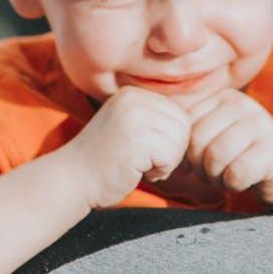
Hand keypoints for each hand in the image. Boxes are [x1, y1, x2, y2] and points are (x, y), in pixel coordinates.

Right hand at [62, 87, 192, 208]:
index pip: (178, 113)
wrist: (71, 180)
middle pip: (183, 125)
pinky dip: (161, 170)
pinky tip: (138, 171)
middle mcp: (133, 99)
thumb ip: (156, 121)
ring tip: (141, 165)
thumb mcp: (130, 128)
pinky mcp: (135, 138)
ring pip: (180, 140)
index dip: (171, 139)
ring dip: (167, 161)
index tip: (148, 152)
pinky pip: (171, 155)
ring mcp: (133, 117)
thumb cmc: (105, 161)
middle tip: (146, 162)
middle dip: (172, 150)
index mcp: (133, 93)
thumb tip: (201, 125)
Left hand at [183, 90, 272, 208]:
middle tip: (215, 174)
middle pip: (197, 141)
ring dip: (216, 178)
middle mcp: (243, 106)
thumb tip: (160, 148)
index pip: (186, 125)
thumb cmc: (244, 157)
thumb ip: (191, 134)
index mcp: (225, 97)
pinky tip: (243, 182)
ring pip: (215, 157)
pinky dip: (233, 185)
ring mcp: (261, 126)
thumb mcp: (217, 136)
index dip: (187, 152)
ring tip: (227, 178)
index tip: (201, 163)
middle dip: (200, 167)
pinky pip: (236, 173)